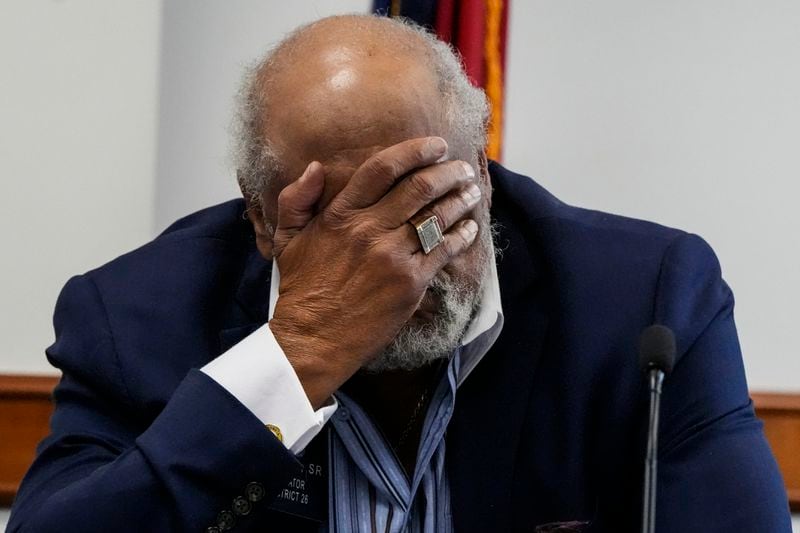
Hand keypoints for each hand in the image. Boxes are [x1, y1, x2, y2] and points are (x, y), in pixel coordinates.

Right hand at [269, 137, 480, 407]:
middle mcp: (369, 230)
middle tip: (462, 169)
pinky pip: (445, 251)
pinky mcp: (410, 283)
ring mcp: (392, 256)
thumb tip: (316, 166)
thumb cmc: (301, 290)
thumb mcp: (285, 239)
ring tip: (471, 192)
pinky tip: (470, 228)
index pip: (383, 168)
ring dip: (460, 199)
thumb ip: (296, 198)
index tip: (436, 145)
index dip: (415, 151)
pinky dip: (462, 235)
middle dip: (448, 172)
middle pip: (420, 187)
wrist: (313, 339)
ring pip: (437, 216)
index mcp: (341, 215)